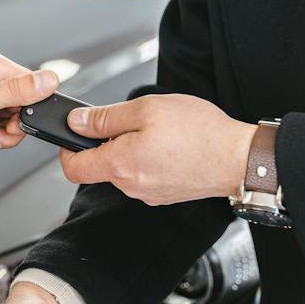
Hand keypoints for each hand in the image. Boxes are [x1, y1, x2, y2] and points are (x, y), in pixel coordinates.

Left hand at [61, 94, 256, 204]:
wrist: (238, 159)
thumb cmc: (199, 132)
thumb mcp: (147, 109)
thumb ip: (106, 118)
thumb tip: (77, 122)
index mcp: (119, 165)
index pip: (73, 168)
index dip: (66, 150)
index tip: (72, 134)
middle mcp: (130, 185)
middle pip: (100, 166)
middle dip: (106, 143)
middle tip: (130, 121)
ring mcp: (147, 193)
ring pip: (123, 170)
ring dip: (130, 149)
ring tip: (157, 131)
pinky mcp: (163, 194)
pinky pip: (143, 175)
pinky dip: (148, 159)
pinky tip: (169, 145)